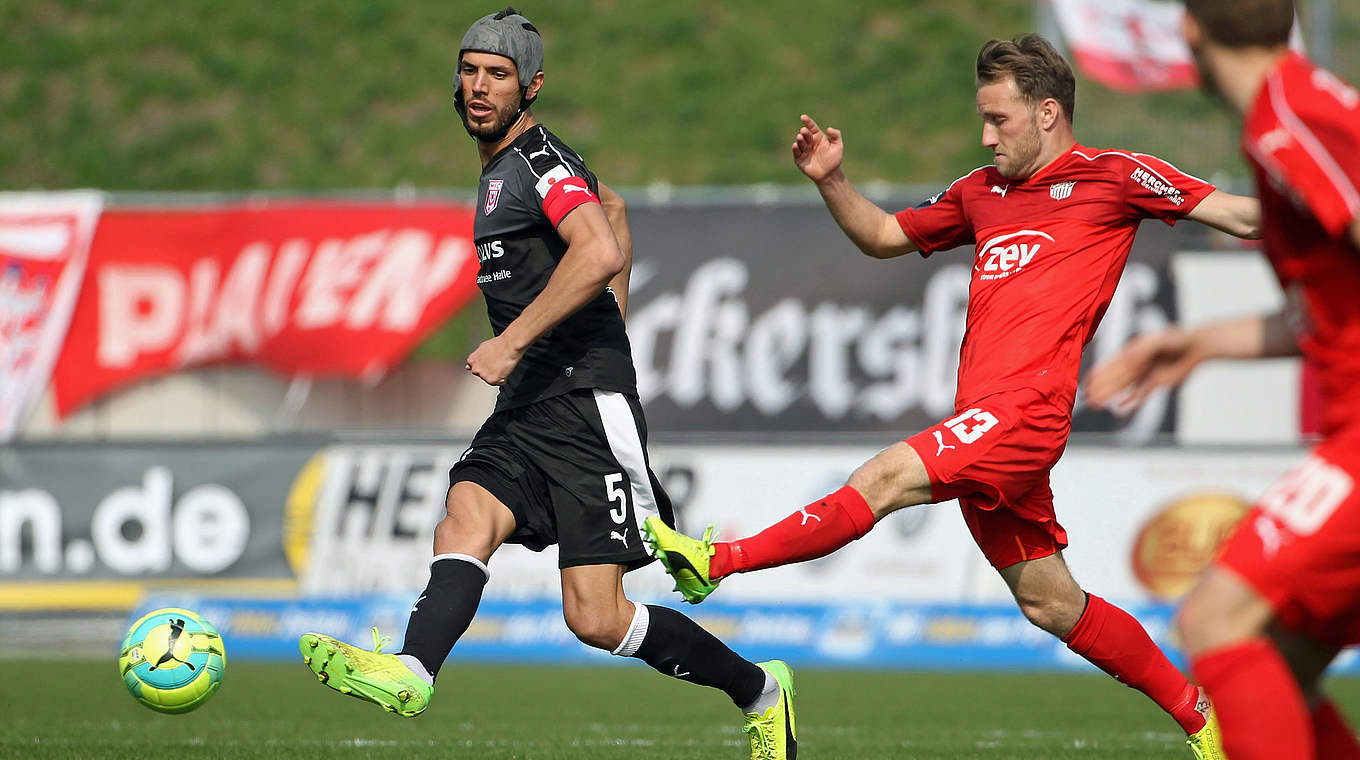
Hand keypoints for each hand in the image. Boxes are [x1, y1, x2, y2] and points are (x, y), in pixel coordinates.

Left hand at [465, 335, 523, 386]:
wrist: (509, 345)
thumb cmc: (498, 344)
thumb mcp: (482, 348)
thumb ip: (475, 358)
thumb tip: (468, 366)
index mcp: (471, 361)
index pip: (476, 369)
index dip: (485, 365)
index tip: (491, 362)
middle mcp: (475, 369)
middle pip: (483, 375)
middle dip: (490, 371)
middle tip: (497, 363)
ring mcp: (483, 375)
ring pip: (491, 379)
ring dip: (497, 375)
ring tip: (501, 364)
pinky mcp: (492, 380)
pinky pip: (500, 382)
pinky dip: (504, 378)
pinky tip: (505, 368)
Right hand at [792, 114, 843, 182]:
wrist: (829, 174)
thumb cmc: (834, 159)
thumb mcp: (838, 146)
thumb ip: (836, 135)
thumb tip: (829, 128)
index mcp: (818, 137)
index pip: (811, 127)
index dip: (807, 122)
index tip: (803, 117)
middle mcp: (810, 142)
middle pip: (805, 134)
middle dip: (804, 132)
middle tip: (804, 131)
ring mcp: (804, 150)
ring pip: (800, 142)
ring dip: (799, 139)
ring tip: (800, 137)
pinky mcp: (799, 159)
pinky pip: (796, 152)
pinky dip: (795, 148)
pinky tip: (795, 145)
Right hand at [1085, 328, 1199, 411]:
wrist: (1197, 346)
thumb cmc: (1178, 338)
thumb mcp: (1160, 339)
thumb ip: (1143, 348)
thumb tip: (1128, 358)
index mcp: (1133, 351)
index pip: (1112, 365)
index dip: (1100, 373)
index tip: (1087, 381)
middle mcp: (1136, 363)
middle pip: (1115, 379)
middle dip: (1100, 388)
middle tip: (1086, 398)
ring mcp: (1146, 373)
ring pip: (1124, 388)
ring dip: (1109, 395)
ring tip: (1095, 404)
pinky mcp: (1156, 382)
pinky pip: (1140, 394)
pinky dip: (1130, 401)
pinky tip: (1120, 408)